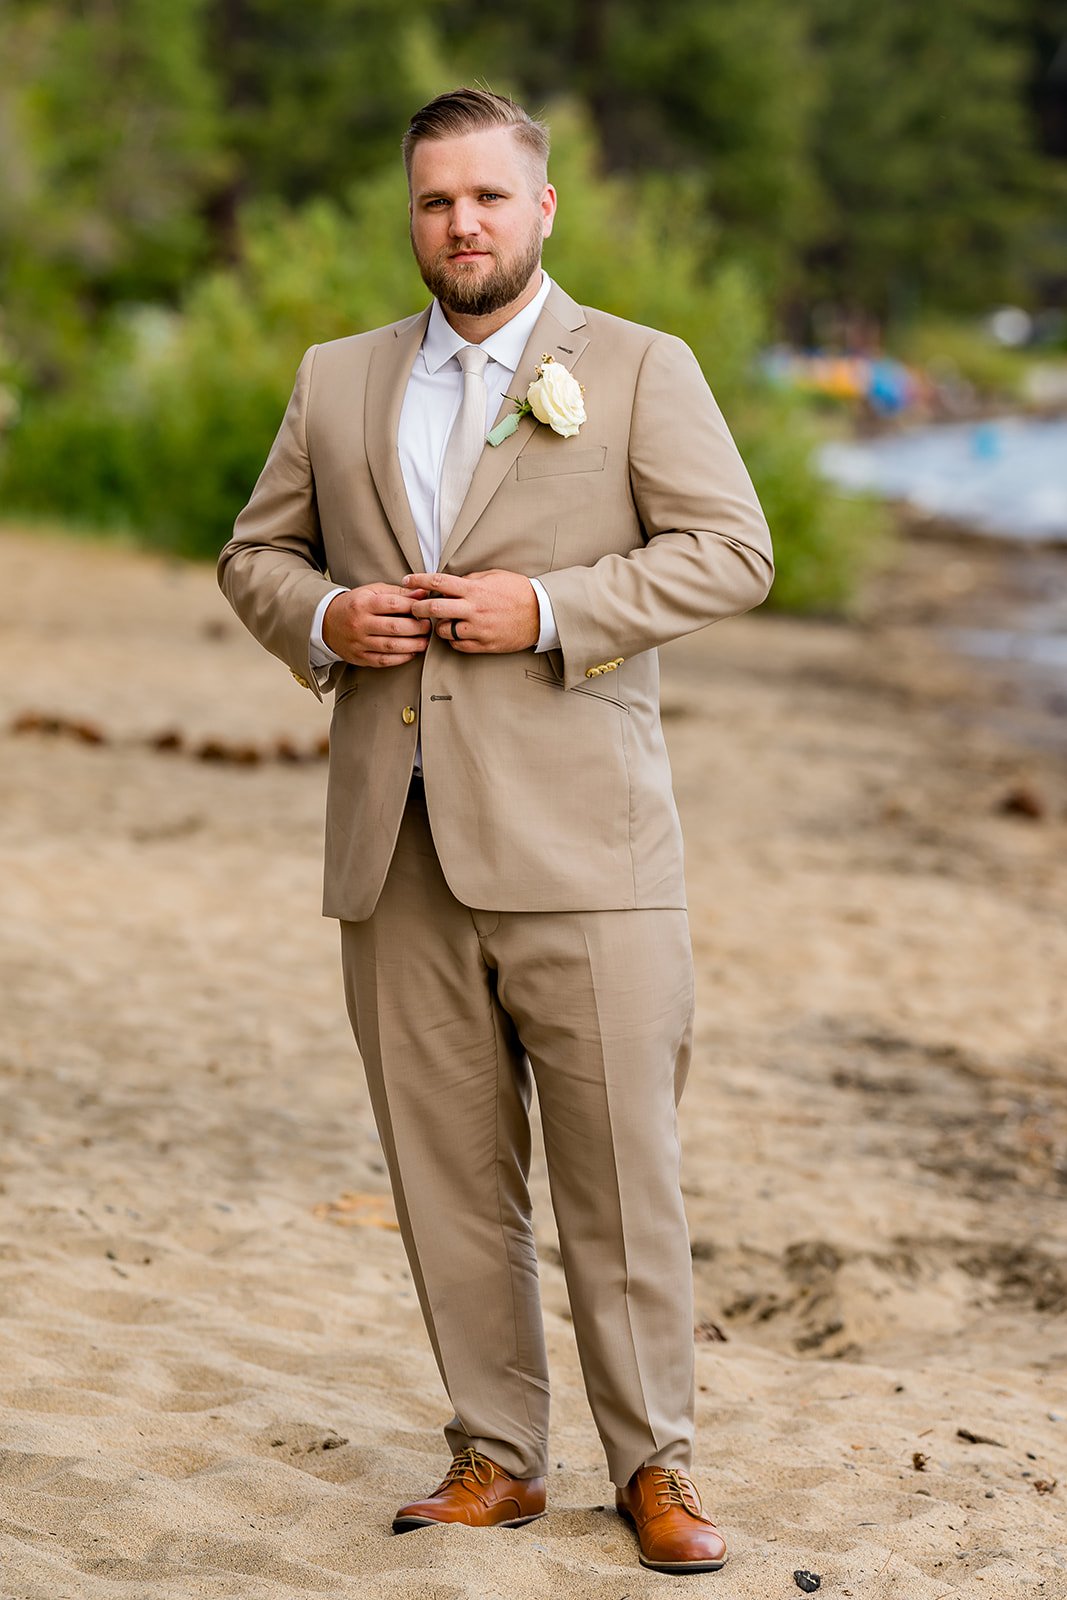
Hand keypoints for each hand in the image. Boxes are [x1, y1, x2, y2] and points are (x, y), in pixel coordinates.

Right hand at [322, 584, 430, 666]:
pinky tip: (412, 653)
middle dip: (416, 628)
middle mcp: (359, 624)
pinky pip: (384, 661)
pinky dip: (401, 658)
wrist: (327, 623)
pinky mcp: (359, 657)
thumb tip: (423, 594)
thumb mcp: (372, 592)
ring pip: (391, 646)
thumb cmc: (356, 605)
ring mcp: (359, 642)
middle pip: (394, 627)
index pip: (393, 604)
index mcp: (363, 604)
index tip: (425, 609)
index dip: (413, 607)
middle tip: (428, 627)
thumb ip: (398, 592)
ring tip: (425, 642)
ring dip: (413, 645)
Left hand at [404, 570, 538, 652]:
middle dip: (417, 608)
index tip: (407, 581)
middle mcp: (473, 609)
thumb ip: (470, 580)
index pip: (438, 582)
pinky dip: (454, 640)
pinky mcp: (484, 644)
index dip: (419, 580)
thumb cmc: (518, 592)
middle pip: (434, 608)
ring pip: (444, 630)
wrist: (541, 613)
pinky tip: (458, 633)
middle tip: (413, 609)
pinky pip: (458, 645)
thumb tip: (449, 584)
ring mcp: (478, 629)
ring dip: (439, 626)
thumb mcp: (494, 576)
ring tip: (445, 622)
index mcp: (474, 589)